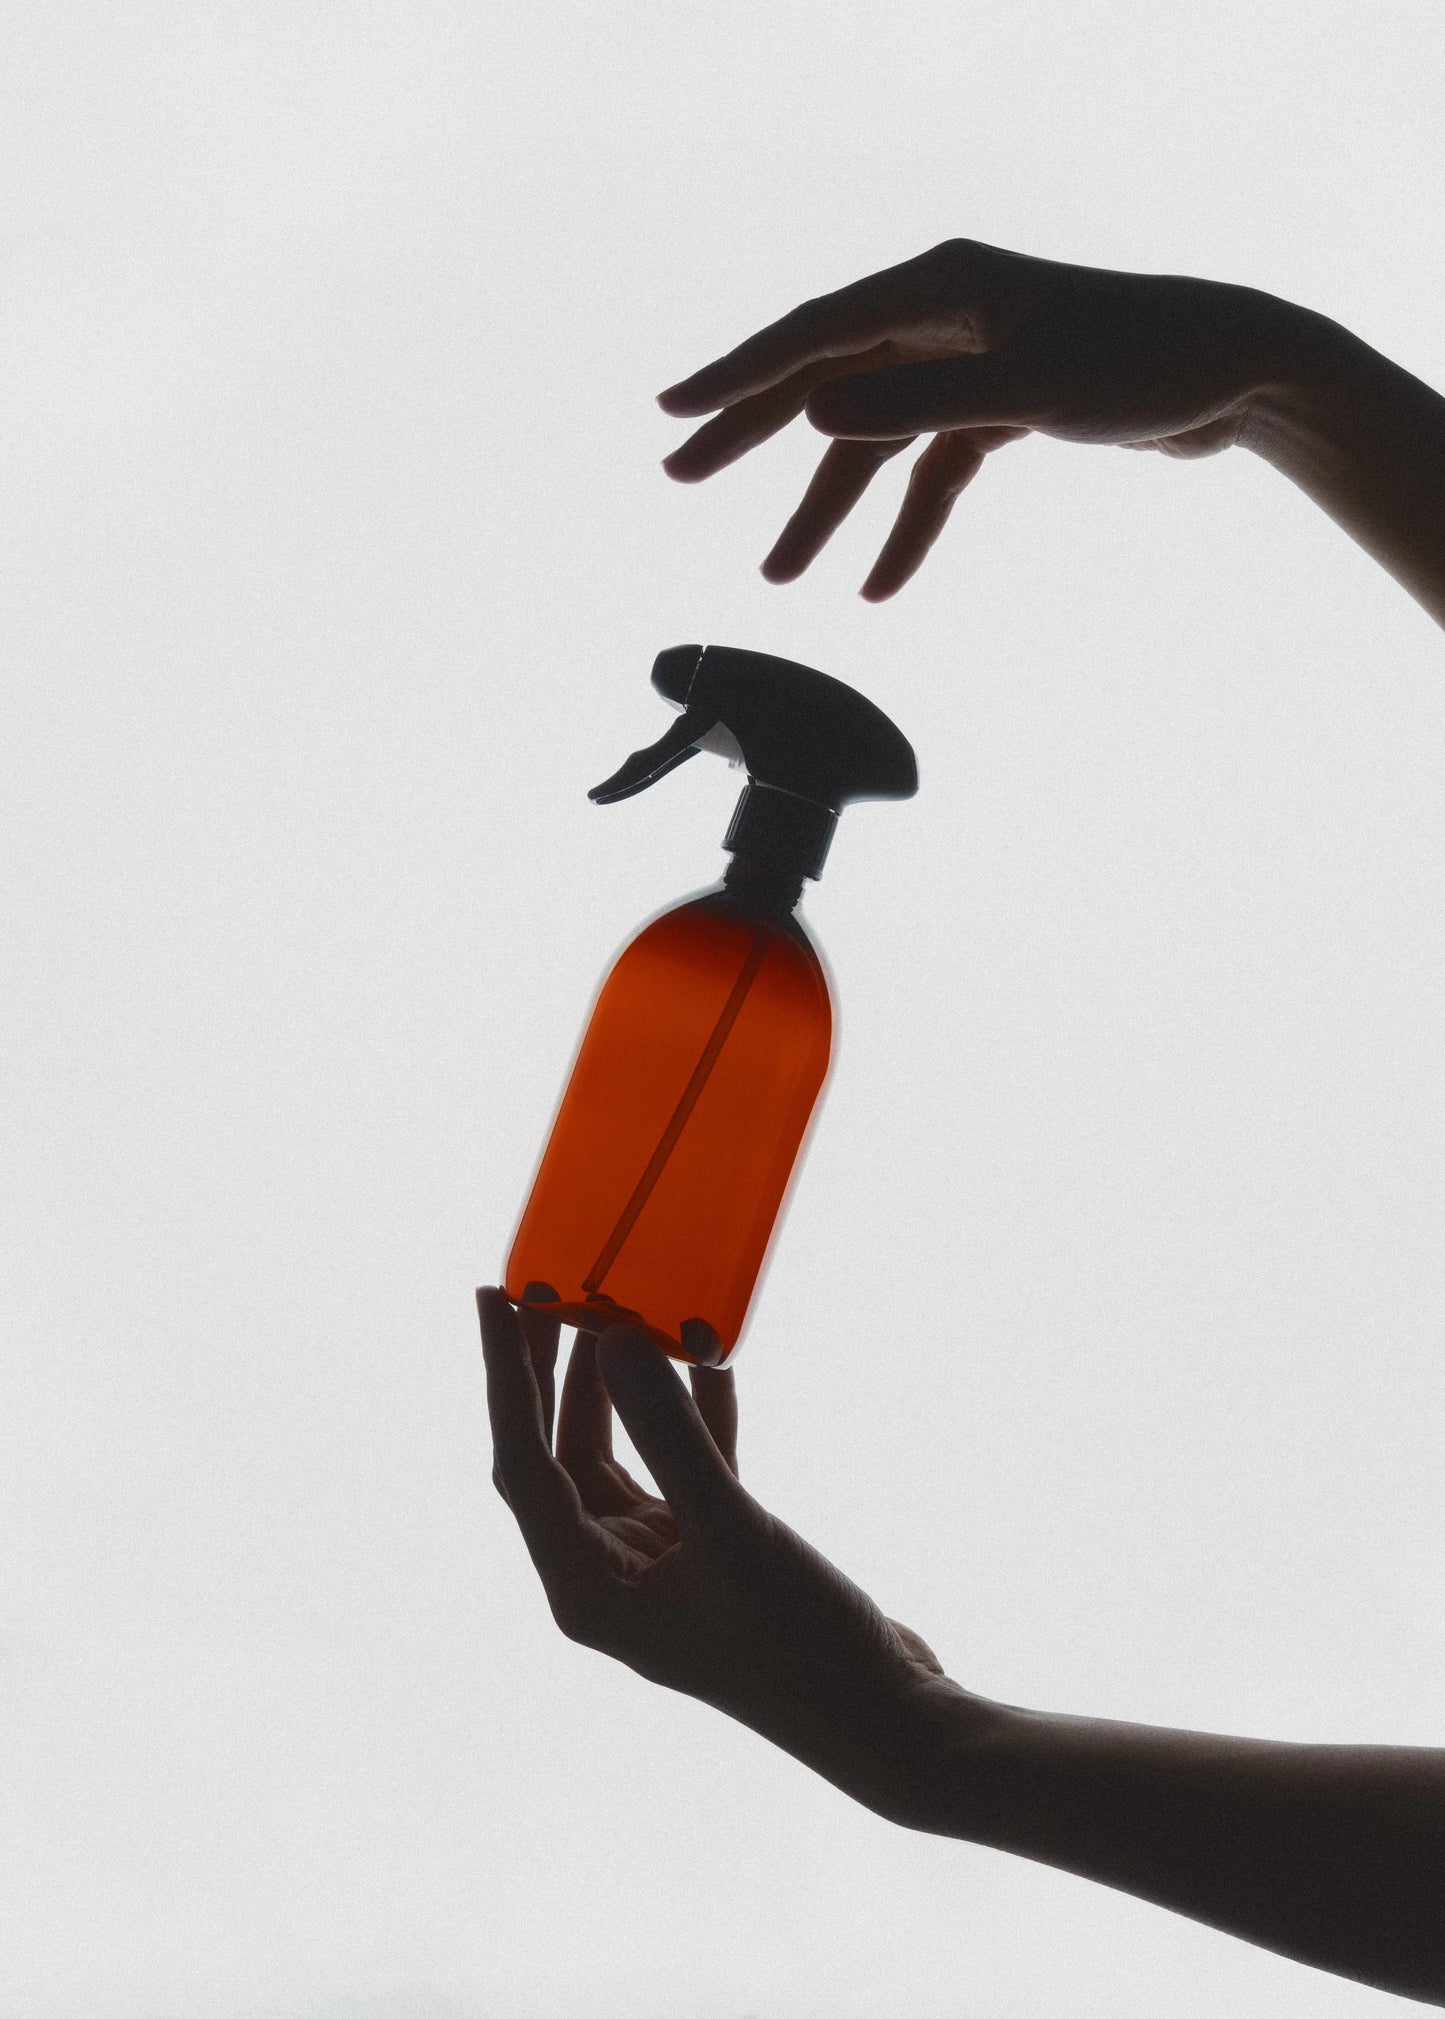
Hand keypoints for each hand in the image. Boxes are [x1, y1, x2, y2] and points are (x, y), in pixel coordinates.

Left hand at [478, 1287, 981, 1821]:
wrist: (887, 1719)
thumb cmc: (799, 1643)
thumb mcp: (731, 1529)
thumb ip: (669, 1432)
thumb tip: (611, 1338)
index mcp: (585, 1589)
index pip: (522, 1464)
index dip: (506, 1376)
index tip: (496, 1294)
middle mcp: (607, 1578)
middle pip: (559, 1453)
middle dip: (553, 1372)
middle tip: (551, 1284)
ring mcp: (659, 1568)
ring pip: (618, 1456)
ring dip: (622, 1387)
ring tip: (619, 1306)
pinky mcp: (711, 1558)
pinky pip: (684, 1470)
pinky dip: (694, 1418)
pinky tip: (708, 1361)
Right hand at [658, 237, 1316, 598]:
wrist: (1233, 374)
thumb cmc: (1141, 364)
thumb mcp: (1027, 388)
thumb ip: (920, 404)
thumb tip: (816, 415)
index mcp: (939, 286)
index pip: (814, 333)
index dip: (737, 375)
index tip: (673, 412)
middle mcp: (942, 316)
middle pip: (824, 381)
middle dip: (753, 435)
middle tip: (678, 474)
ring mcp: (967, 363)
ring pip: (873, 441)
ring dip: (828, 509)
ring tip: (776, 574)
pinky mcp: (997, 408)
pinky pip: (930, 474)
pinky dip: (906, 528)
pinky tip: (878, 586)